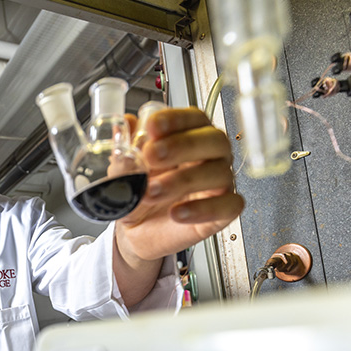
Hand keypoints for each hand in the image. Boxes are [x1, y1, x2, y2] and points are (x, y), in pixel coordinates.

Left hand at [117, 107, 243, 261]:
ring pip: (220, 173)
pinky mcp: (223, 212)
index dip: (176, 119)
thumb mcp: (123, 174)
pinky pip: (228, 206)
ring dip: (182, 180)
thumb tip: (122, 128)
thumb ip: (124, 152)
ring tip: (151, 192)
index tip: (152, 126)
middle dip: (183, 145)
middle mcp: (209, 157)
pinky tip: (176, 213)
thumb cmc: (138, 196)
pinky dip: (203, 209)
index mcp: (188, 138)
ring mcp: (219, 184)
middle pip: (215, 139)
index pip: (194, 118)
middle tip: (151, 156)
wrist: (136, 232)